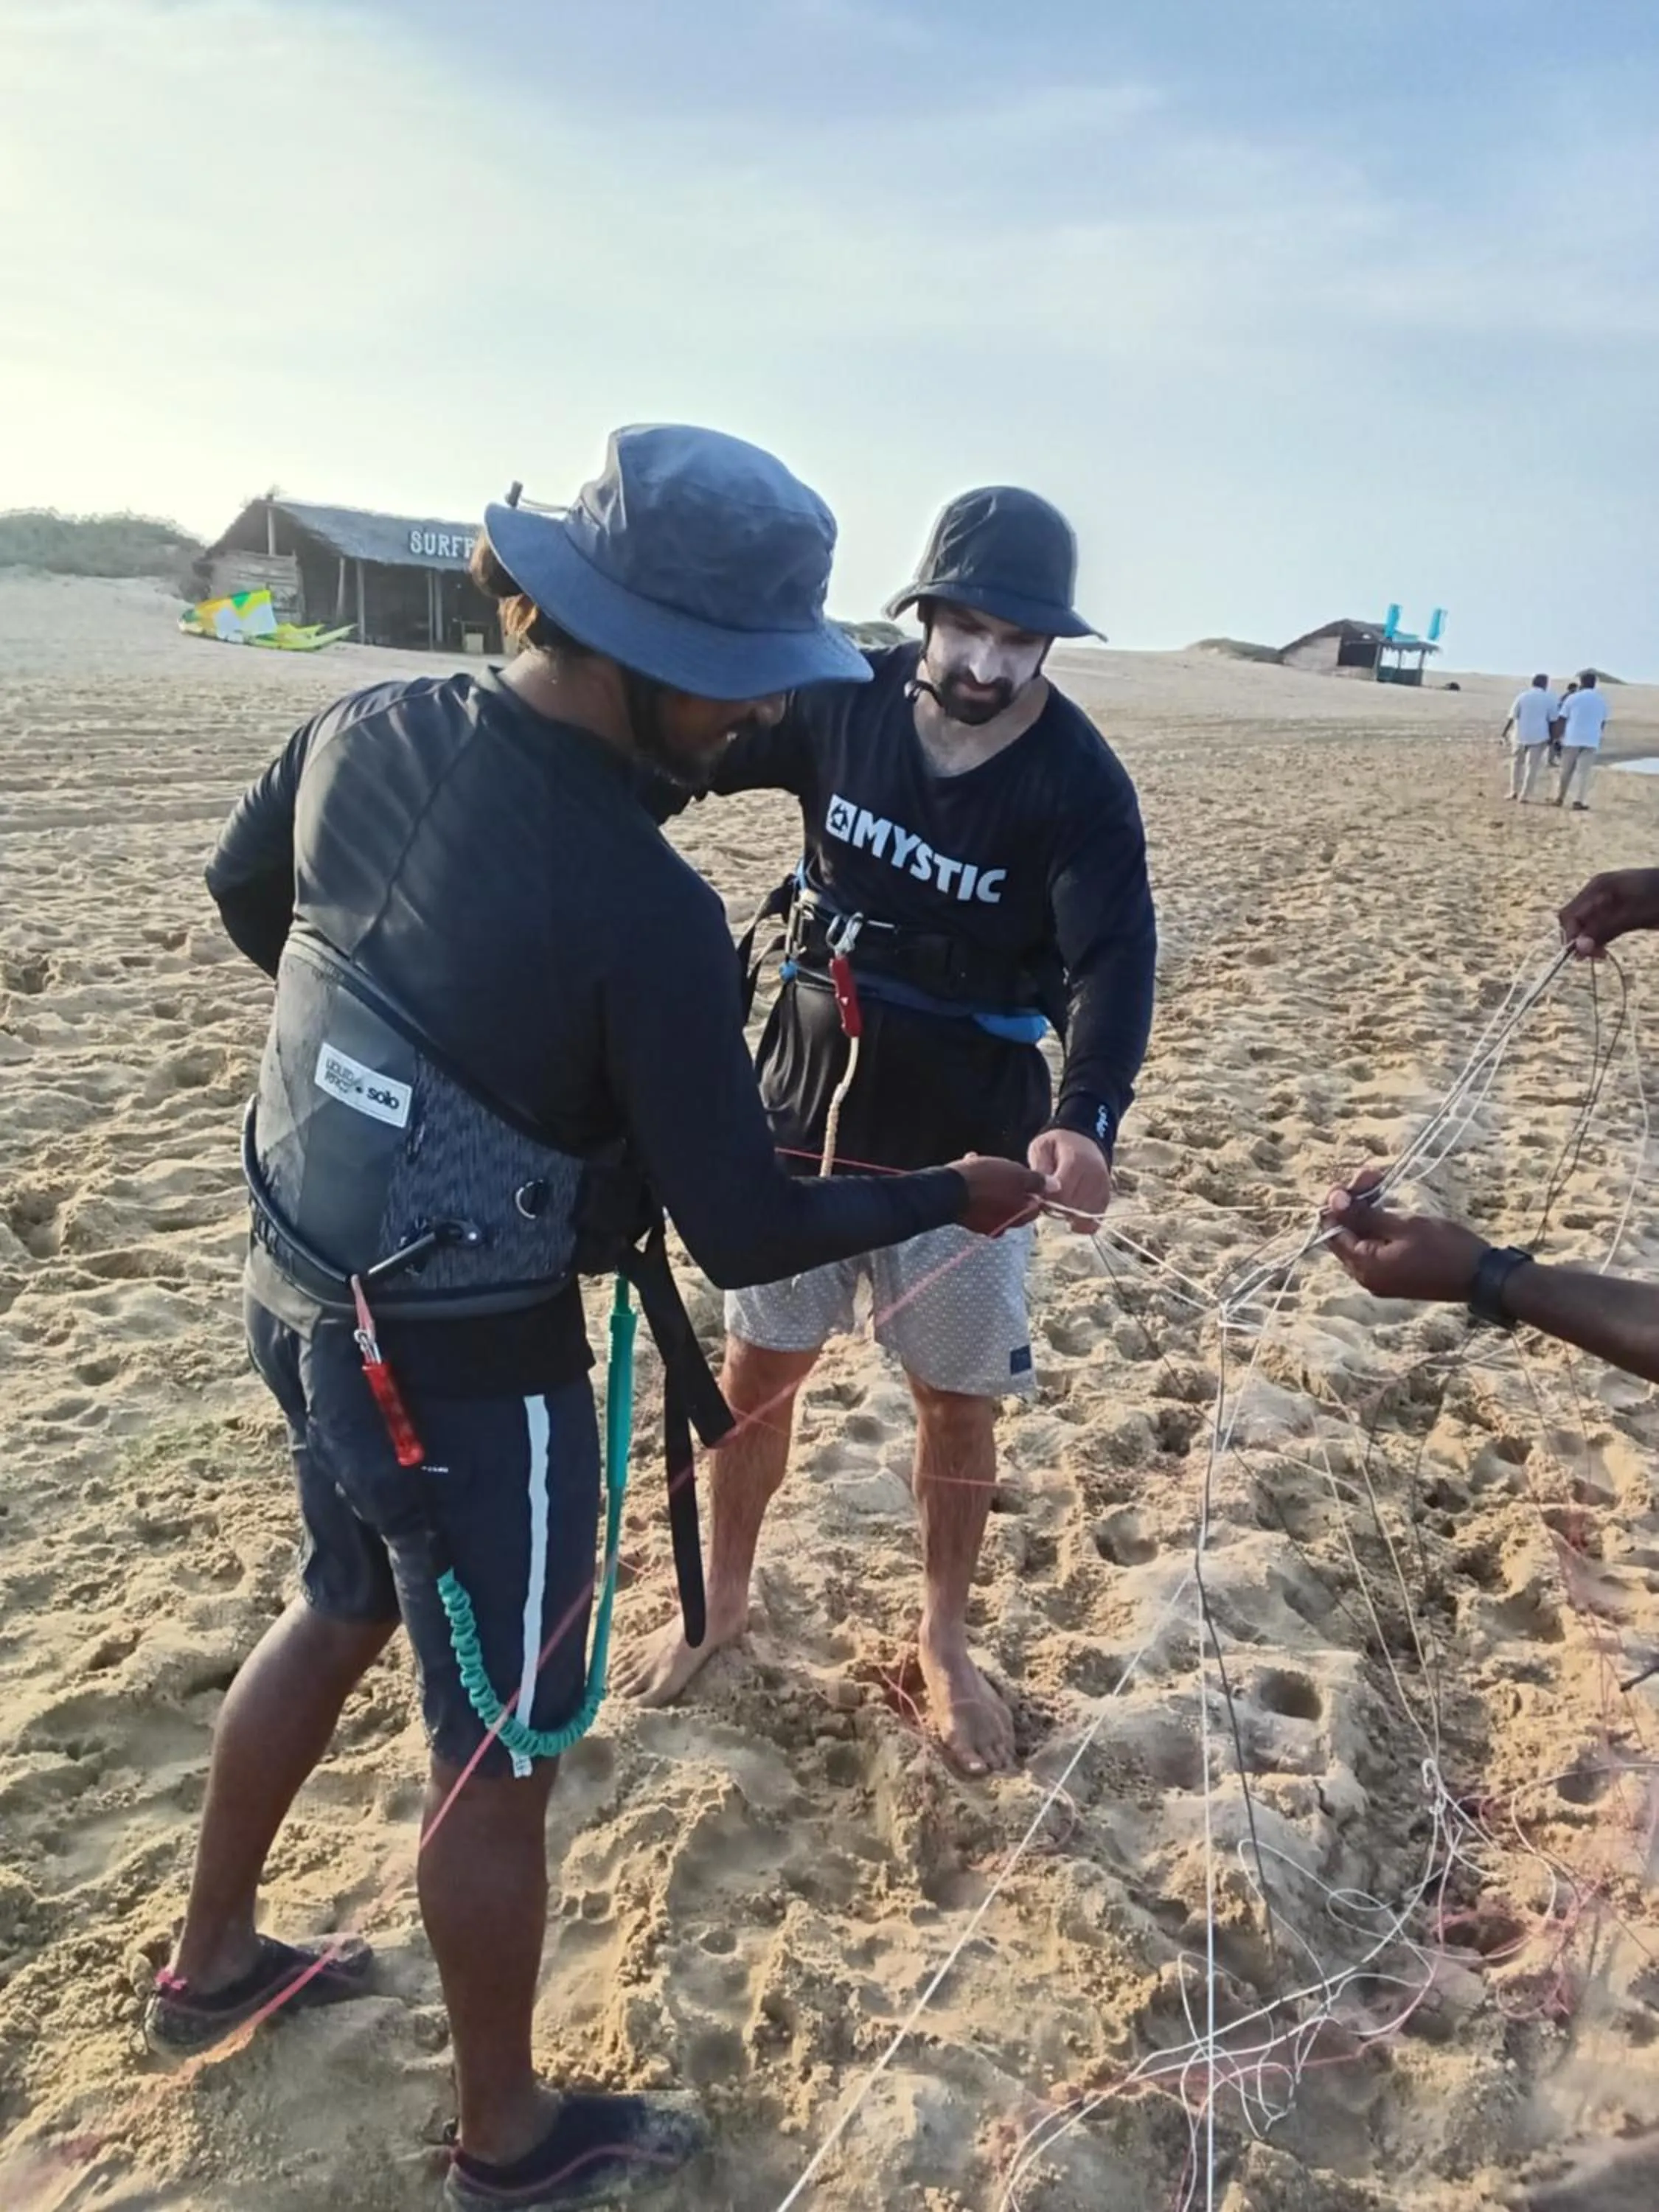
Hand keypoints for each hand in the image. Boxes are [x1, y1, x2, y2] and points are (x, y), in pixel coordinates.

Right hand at [951, 1154, 1054, 1236]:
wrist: (948, 1190)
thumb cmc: (986, 1181)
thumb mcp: (1017, 1175)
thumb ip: (1037, 1182)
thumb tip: (1057, 1186)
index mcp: (1020, 1216)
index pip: (1036, 1205)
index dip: (1032, 1188)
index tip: (1022, 1174)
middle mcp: (1005, 1226)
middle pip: (1015, 1204)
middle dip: (1009, 1185)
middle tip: (1000, 1168)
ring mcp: (986, 1225)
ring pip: (995, 1201)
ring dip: (992, 1184)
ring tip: (981, 1165)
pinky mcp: (969, 1221)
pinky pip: (979, 1203)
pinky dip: (978, 1190)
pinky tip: (970, 1173)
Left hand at [1028, 1127, 1111, 1230]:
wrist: (1083, 1143)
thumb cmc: (1058, 1147)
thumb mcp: (1041, 1148)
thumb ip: (1039, 1169)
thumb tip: (1040, 1192)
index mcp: (1076, 1161)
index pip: (1061, 1194)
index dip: (1047, 1200)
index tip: (1040, 1195)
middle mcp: (1094, 1176)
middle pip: (1072, 1208)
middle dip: (1056, 1209)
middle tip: (1049, 1199)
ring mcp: (1103, 1188)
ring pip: (1084, 1218)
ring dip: (1068, 1217)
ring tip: (1061, 1203)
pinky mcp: (1106, 1199)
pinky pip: (1093, 1222)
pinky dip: (1080, 1222)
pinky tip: (1072, 1210)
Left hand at [1321, 1178, 1486, 1304]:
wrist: (1482, 1276)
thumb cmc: (1446, 1248)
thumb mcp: (1404, 1225)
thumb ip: (1365, 1215)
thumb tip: (1333, 1201)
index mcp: (1363, 1267)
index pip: (1331, 1231)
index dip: (1337, 1203)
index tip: (1352, 1181)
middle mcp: (1366, 1277)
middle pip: (1344, 1233)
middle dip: (1354, 1201)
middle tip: (1372, 1174)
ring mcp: (1380, 1278)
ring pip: (1360, 1238)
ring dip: (1366, 1209)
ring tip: (1379, 1181)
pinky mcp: (1394, 1275)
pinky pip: (1375, 1247)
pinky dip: (1377, 1226)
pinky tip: (1388, 1205)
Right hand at [1559, 869, 1658, 956]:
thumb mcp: (1635, 916)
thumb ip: (1606, 930)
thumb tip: (1578, 949)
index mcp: (1599, 887)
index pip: (1570, 914)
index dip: (1571, 936)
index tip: (1584, 956)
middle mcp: (1598, 891)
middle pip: (1574, 918)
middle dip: (1578, 939)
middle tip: (1598, 957)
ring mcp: (1606, 898)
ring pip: (1585, 923)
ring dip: (1588, 940)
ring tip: (1603, 955)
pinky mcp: (1616, 907)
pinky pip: (1598, 924)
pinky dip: (1598, 937)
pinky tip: (1606, 948)